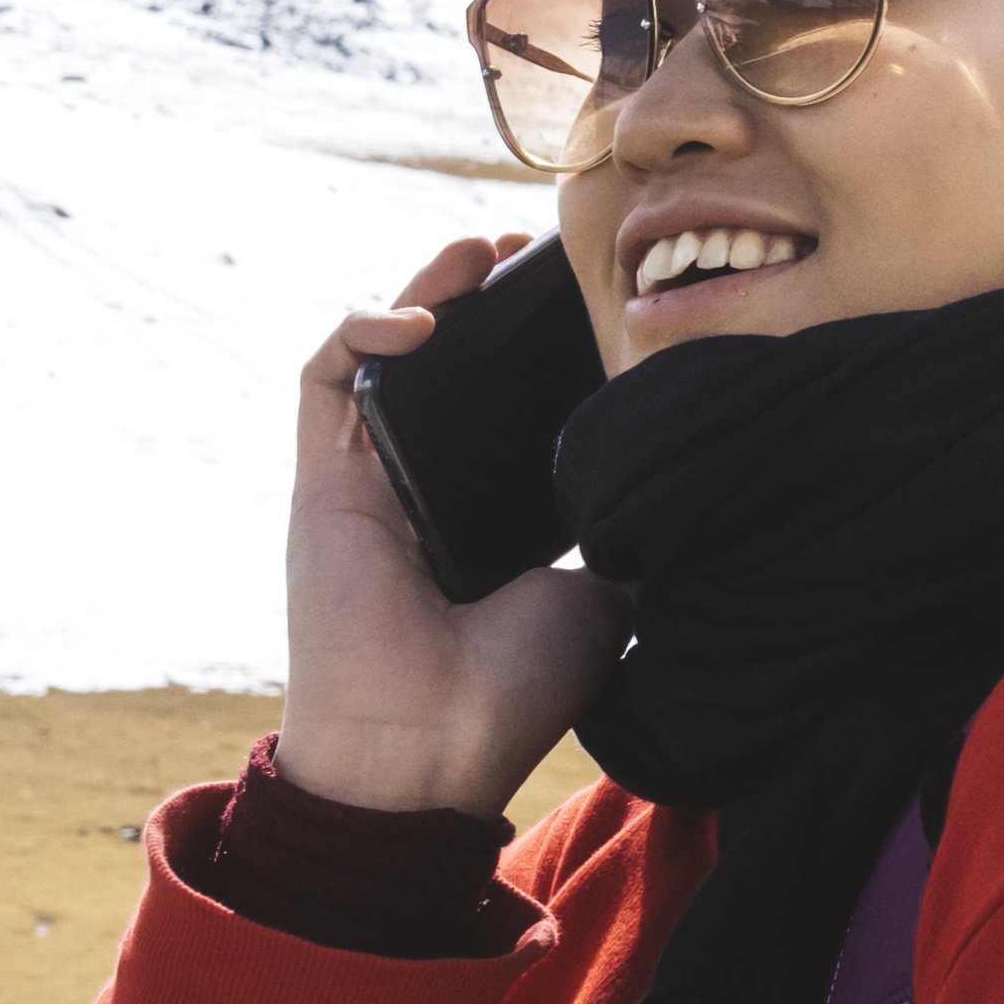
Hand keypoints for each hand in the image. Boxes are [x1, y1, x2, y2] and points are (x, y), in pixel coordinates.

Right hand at [278, 233, 619, 817]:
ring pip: (380, 353)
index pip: (502, 407)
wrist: (432, 752)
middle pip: (440, 367)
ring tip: (477, 252)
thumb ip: (624, 523)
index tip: (586, 299)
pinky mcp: (319, 483)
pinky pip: (322, 379)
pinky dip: (362, 329)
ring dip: (422, 289)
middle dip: (478, 297)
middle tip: (527, 252)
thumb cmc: (515, 690)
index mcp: (483, 514)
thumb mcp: (606, 592)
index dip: (532, 348)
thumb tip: (684, 471)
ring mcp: (365, 482)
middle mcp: (419, 490)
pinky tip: (421, 317)